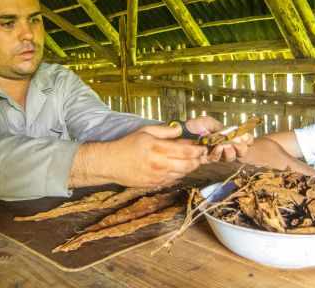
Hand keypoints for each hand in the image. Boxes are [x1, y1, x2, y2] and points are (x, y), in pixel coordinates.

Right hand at [70, 124, 207, 187]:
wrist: (111, 164)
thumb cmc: (127, 145)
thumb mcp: (145, 131)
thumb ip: (164, 131)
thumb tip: (180, 130)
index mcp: (158, 148)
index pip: (186, 151)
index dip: (198, 150)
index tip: (203, 147)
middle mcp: (160, 164)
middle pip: (188, 165)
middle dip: (198, 160)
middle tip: (201, 155)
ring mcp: (158, 176)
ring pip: (182, 174)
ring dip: (190, 168)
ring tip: (192, 161)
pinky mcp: (155, 184)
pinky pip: (173, 180)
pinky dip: (179, 174)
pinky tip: (178, 168)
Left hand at [184, 116, 253, 161]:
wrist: (180, 132)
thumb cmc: (195, 126)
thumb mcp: (211, 123)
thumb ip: (225, 129)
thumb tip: (239, 133)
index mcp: (227, 136)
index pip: (244, 141)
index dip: (248, 140)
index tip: (247, 137)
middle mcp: (224, 146)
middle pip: (241, 152)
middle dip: (241, 147)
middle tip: (237, 142)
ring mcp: (216, 153)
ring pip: (230, 157)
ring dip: (230, 151)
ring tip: (224, 144)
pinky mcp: (207, 159)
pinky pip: (217, 159)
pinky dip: (218, 153)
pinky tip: (216, 147)